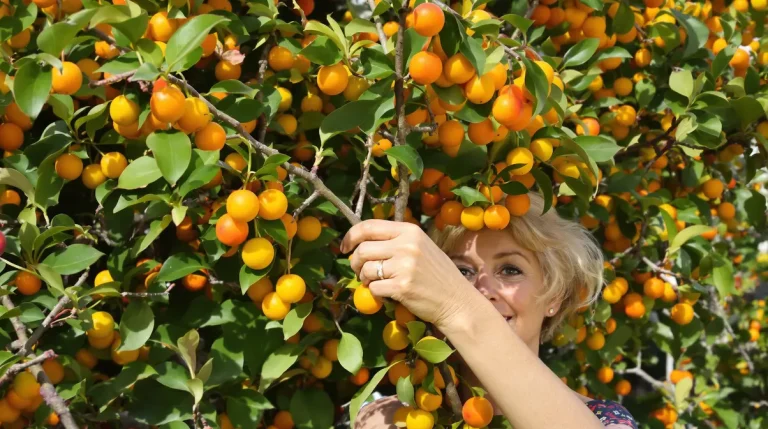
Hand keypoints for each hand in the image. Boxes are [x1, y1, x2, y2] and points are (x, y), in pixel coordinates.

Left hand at [340, 219, 481, 329]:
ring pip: (365, 270)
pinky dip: (376, 294)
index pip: (368, 226)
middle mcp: (406, 245)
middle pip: (362, 250)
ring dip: (365, 279)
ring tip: (378, 283)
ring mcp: (404, 266)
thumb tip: (360, 244)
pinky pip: (373, 289)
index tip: (344, 248)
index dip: (351, 236)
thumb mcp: (420, 247)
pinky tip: (388, 295)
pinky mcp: (402, 287)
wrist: (456, 300)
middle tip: (361, 272)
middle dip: (355, 263)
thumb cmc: (437, 274)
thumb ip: (394, 241)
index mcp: (409, 231)